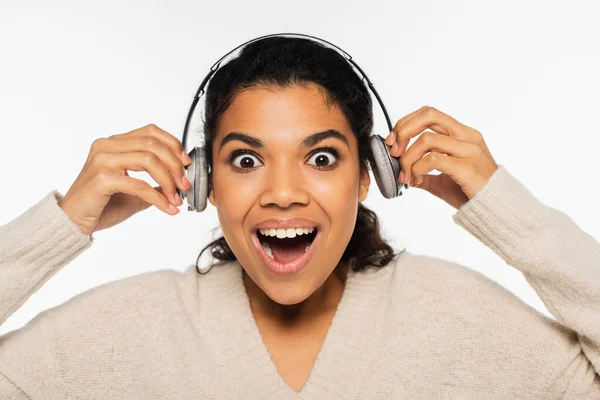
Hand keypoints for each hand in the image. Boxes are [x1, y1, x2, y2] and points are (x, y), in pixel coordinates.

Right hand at [58, 124, 192, 235]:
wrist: (72, 222)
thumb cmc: (101, 205)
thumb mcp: (134, 191)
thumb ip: (154, 182)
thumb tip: (180, 181)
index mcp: (114, 144)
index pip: (150, 131)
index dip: (173, 144)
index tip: (186, 162)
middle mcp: (107, 146)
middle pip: (153, 145)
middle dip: (175, 165)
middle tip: (185, 185)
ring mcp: (103, 160)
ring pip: (149, 160)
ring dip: (169, 180)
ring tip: (177, 198)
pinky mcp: (102, 178)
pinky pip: (140, 185)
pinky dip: (158, 198)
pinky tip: (167, 208)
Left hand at [385, 106, 498, 209]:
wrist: (495, 208)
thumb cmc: (471, 192)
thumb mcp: (443, 179)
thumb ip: (425, 171)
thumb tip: (405, 172)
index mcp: (461, 134)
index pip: (429, 114)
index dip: (406, 123)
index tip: (392, 141)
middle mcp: (466, 136)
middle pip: (429, 115)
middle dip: (404, 130)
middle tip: (394, 152)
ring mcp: (469, 150)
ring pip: (427, 139)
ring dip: (408, 158)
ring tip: (406, 175)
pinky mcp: (467, 167)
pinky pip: (434, 159)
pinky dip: (418, 169)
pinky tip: (417, 180)